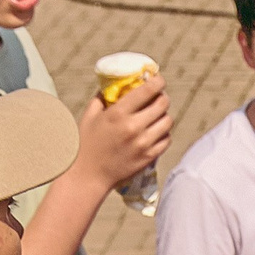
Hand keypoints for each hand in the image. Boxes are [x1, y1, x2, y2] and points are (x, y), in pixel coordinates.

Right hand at [76, 71, 172, 191]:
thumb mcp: (90, 116)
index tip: (158, 79)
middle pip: (162, 104)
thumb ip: (103, 98)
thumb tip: (114, 85)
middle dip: (162, 97)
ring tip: (157, 114)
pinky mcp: (149, 157)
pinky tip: (156, 131)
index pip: (147, 90)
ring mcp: (144, 143)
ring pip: (167, 122)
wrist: (89, 175)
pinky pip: (166, 139)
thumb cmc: (87, 143)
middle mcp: (134, 127)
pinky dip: (164, 133)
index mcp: (118, 113)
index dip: (158, 81)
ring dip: (164, 115)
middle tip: (158, 96)